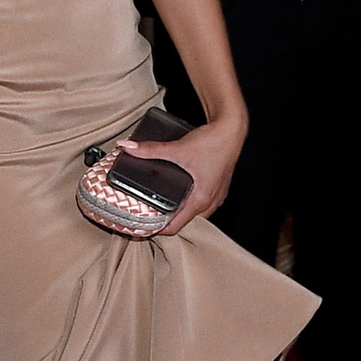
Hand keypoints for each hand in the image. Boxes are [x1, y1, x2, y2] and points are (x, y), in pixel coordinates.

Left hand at [118, 115, 244, 236]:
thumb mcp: (178, 148)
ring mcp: (217, 196)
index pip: (176, 227)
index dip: (157, 230)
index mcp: (200, 200)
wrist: (232, 130)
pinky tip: (181, 195)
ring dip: (179, 214)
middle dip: (166, 222)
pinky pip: (202, 205)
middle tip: (146, 216)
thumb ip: (151, 150)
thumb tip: (128, 147)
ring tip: (161, 207)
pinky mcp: (218, 188)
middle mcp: (211, 202)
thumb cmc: (213, 142)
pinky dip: (190, 205)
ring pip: (195, 215)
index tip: (142, 227)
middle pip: (185, 223)